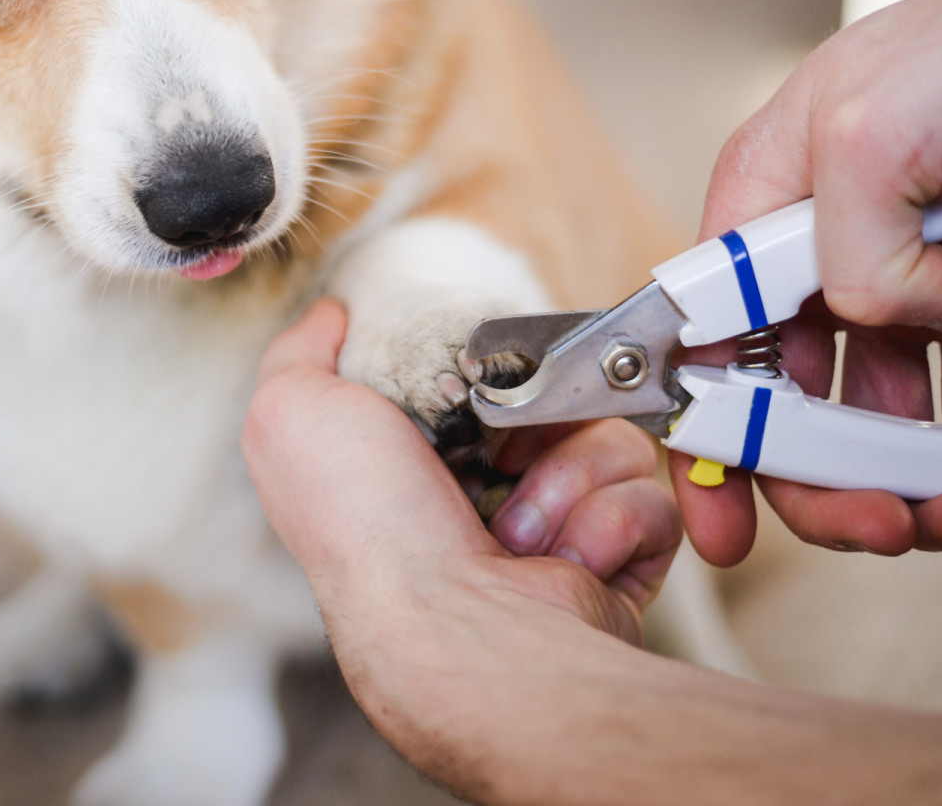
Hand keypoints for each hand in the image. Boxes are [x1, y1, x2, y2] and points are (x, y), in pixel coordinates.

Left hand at [243, 300, 680, 750]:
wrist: (453, 628)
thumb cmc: (366, 524)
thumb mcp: (294, 412)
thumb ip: (302, 352)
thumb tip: (332, 313)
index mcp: (414, 460)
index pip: (480, 378)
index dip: (486, 370)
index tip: (471, 379)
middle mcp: (484, 495)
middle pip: (554, 397)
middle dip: (534, 418)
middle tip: (498, 453)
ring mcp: (556, 530)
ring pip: (608, 438)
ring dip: (567, 476)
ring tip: (519, 531)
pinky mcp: (617, 561)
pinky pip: (648, 497)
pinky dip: (607, 522)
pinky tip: (560, 559)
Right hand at [681, 0, 941, 564]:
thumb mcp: (870, 129)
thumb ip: (843, 250)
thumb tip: (886, 323)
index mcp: (761, 207)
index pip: (703, 345)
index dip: (706, 440)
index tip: (724, 523)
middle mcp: (822, 250)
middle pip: (793, 401)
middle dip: (830, 479)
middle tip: (885, 523)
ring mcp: (908, 275)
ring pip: (884, 415)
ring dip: (918, 481)